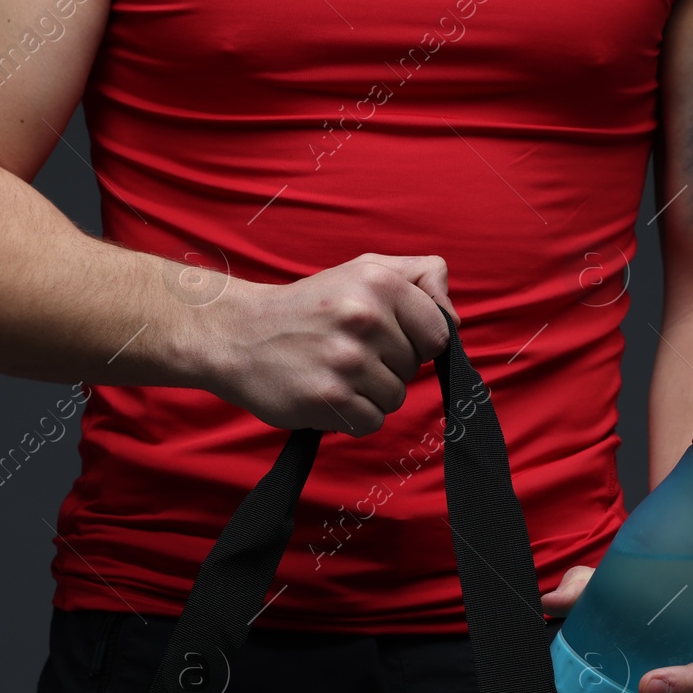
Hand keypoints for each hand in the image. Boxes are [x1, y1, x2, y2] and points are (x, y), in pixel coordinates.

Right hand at [206, 253, 456, 437]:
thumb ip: (418, 276)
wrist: (238, 335)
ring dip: (369, 393)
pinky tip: (327, 393)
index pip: (438, 332)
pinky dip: (352, 416)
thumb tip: (454, 318)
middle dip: (387, 366)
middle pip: (413, 368)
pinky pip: (372, 422)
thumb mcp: (363, 270)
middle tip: (346, 351)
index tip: (384, 336)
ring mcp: (348, 360)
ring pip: (395, 398)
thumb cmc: (309, 307)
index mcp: (379, 282)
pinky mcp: (331, 399)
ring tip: (335, 372)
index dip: (416, 341)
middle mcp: (366, 318)